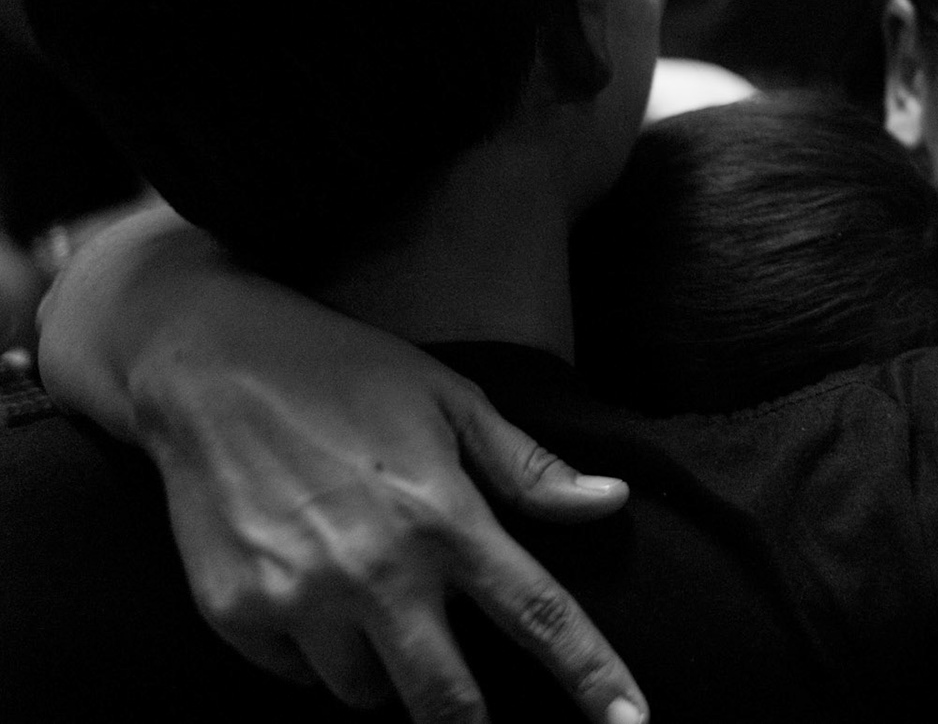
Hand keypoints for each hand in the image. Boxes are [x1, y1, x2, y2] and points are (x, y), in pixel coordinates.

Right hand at [39, 210, 647, 723]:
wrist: (206, 368)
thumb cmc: (346, 375)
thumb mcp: (451, 400)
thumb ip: (529, 468)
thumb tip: (612, 501)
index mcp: (444, 517)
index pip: (540, 616)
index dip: (594, 679)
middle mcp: (376, 571)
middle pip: (448, 702)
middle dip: (470, 722)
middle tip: (473, 707)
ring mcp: (300, 600)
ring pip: (368, 697)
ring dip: (387, 674)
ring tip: (374, 605)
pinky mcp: (238, 617)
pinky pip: (298, 679)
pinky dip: (317, 657)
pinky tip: (312, 593)